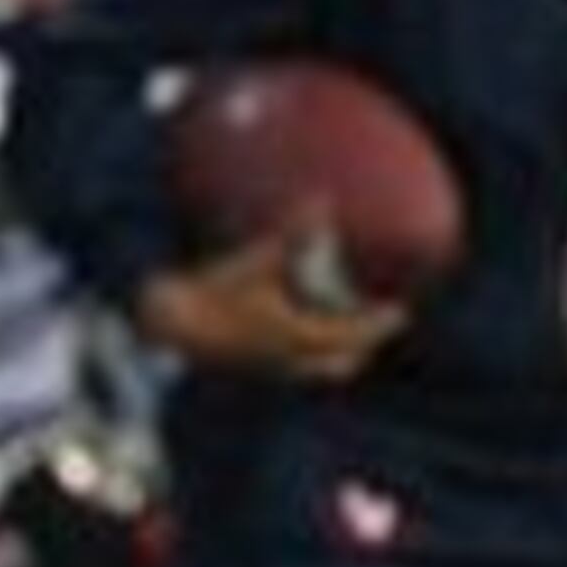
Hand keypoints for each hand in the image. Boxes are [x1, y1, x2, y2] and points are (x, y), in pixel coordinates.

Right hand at [137, 232, 408, 386]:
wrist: (165, 329)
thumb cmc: (209, 295)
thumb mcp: (253, 261)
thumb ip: (290, 234)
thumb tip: (322, 200)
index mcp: (297, 340)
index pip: (353, 337)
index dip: (379, 324)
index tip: (401, 311)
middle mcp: (288, 360)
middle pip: (339, 363)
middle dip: (358, 346)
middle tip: (372, 322)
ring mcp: (266, 367)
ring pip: (312, 365)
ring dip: (329, 349)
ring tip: (333, 322)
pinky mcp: (245, 363)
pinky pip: (286, 357)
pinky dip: (298, 343)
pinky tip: (282, 317)